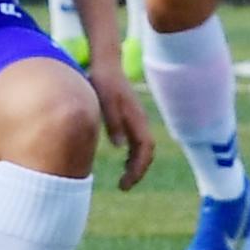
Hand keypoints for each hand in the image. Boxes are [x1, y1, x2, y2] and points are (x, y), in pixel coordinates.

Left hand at [91, 63, 157, 191]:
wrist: (106, 63)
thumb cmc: (103, 81)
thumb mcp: (105, 102)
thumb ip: (113, 123)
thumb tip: (120, 146)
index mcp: (136, 118)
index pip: (144, 150)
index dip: (137, 169)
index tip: (125, 184)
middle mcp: (140, 120)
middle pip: (146, 152)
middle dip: (138, 171)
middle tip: (123, 186)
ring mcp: (136, 119)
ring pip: (142, 147)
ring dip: (135, 164)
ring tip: (123, 179)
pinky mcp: (130, 116)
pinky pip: (137, 141)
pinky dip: (133, 155)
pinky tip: (122, 161)